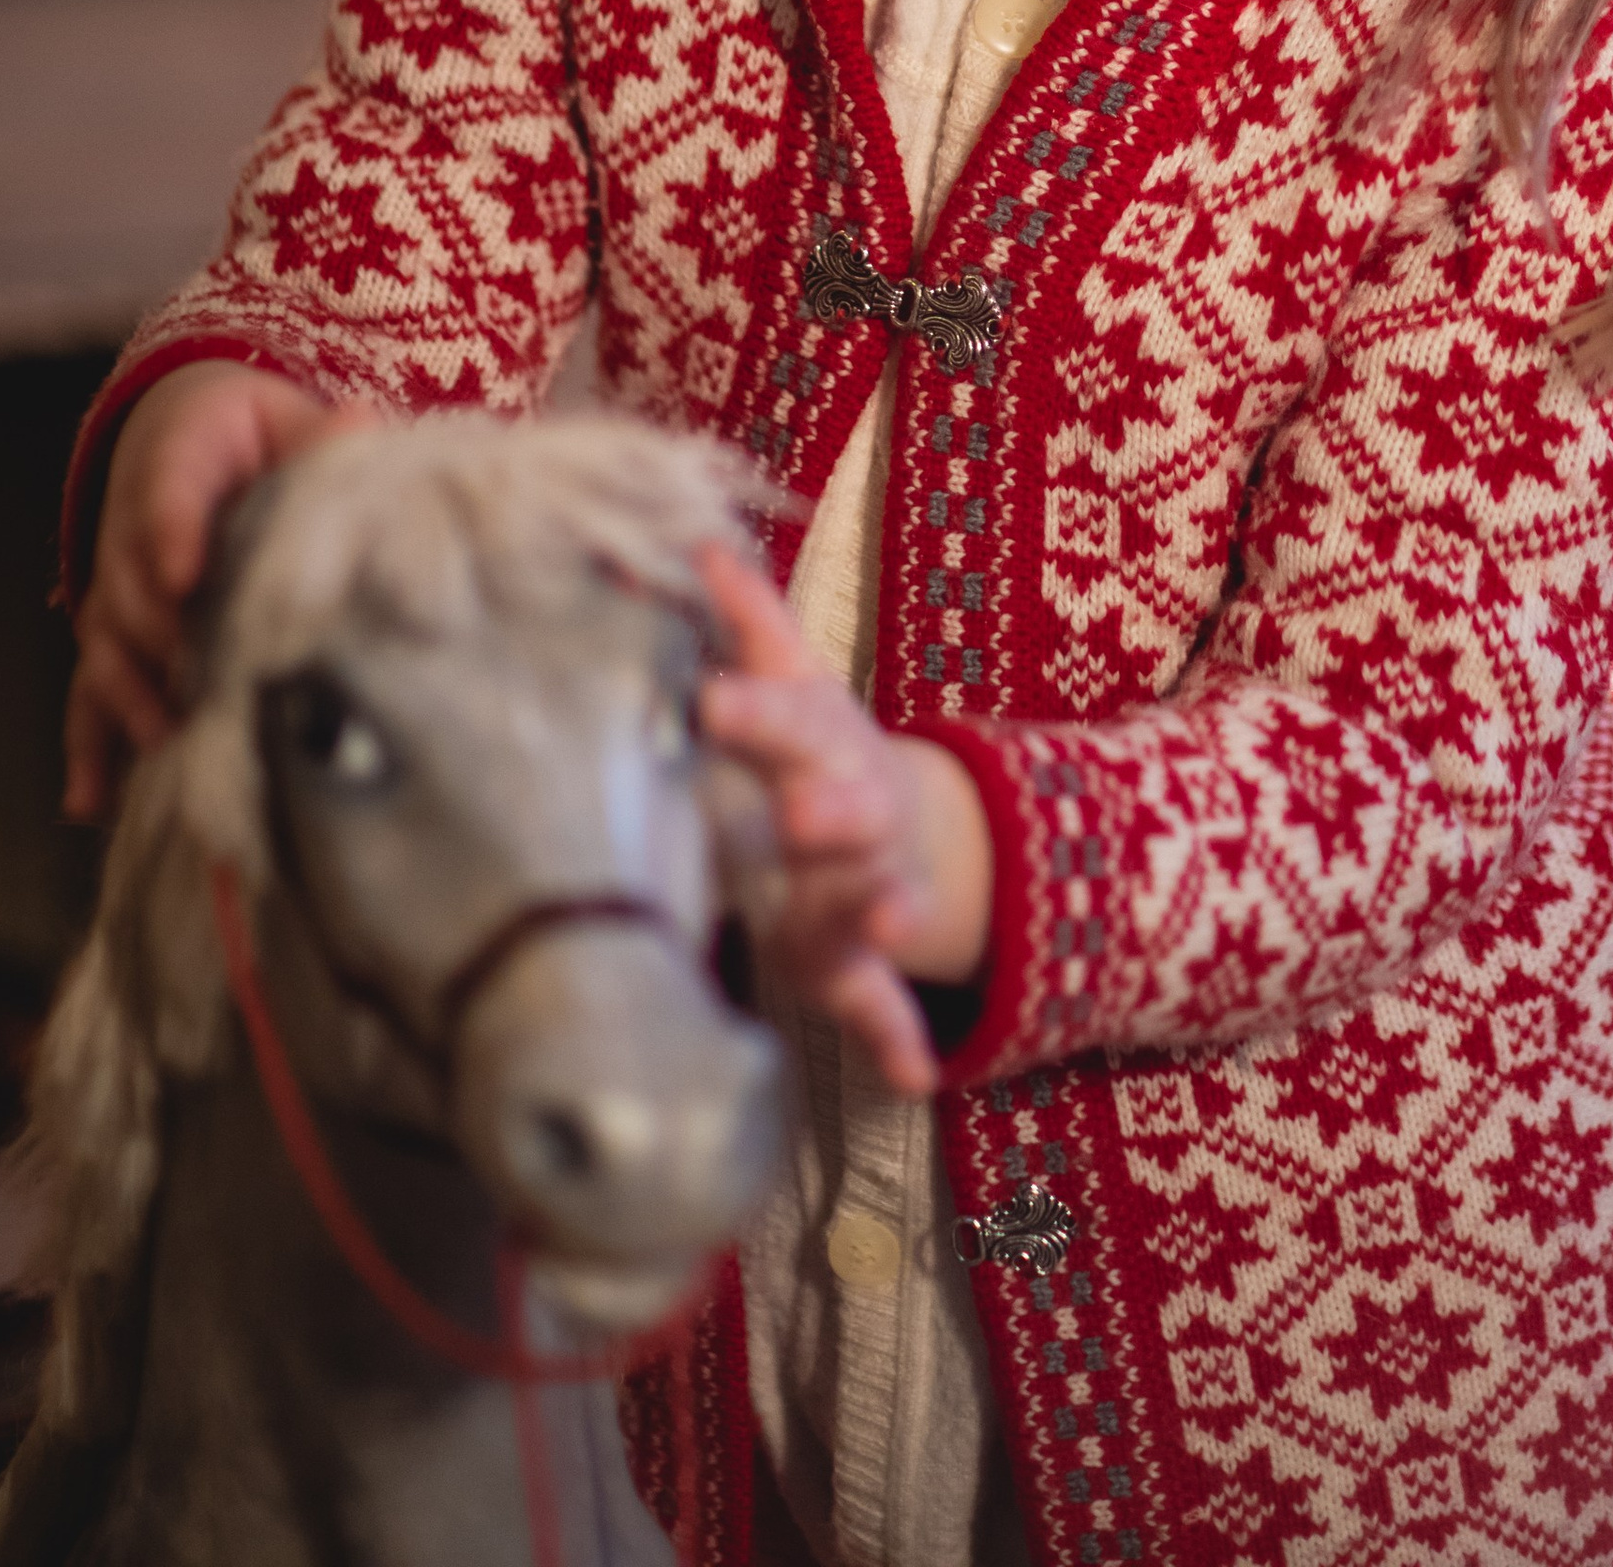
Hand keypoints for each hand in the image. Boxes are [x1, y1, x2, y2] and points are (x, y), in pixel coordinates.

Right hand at [64, 362, 351, 819]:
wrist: (185, 439)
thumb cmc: (247, 435)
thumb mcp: (282, 418)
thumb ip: (318, 433)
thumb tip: (359, 426)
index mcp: (175, 460)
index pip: (165, 493)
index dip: (172, 533)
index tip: (185, 575)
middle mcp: (129, 534)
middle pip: (133, 589)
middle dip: (166, 639)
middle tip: (207, 681)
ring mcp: (118, 594)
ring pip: (110, 650)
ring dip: (134, 699)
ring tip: (167, 740)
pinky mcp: (115, 642)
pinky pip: (91, 697)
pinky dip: (90, 750)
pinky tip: (92, 802)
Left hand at [696, 541, 992, 1099]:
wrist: (905, 825)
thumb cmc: (817, 748)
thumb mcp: (792, 681)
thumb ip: (749, 623)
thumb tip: (695, 538)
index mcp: (819, 741)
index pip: (783, 717)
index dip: (749, 710)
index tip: (707, 702)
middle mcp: (853, 809)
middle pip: (847, 807)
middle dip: (829, 813)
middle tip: (799, 815)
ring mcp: (870, 885)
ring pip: (882, 896)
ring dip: (888, 911)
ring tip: (891, 926)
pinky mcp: (865, 959)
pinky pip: (885, 999)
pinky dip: (898, 1034)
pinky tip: (916, 1074)